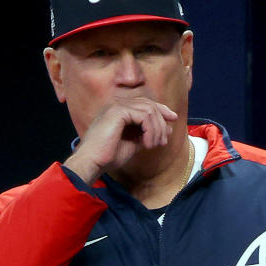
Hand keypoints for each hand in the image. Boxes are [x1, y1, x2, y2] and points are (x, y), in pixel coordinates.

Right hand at [64, 97, 178, 184]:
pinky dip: (150, 130)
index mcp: (119, 110)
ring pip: (149, 110)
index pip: (145, 103)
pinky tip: (146, 144)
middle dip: (161, 122)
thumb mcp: (134, 143)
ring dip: (156, 129)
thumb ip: (148, 133)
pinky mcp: (118, 111)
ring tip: (152, 145)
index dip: (161, 109)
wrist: (93, 162)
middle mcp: (117, 104)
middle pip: (149, 105)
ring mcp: (116, 106)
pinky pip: (144, 116)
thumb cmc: (108, 156)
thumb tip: (167, 128)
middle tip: (163, 141)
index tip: (173, 119)